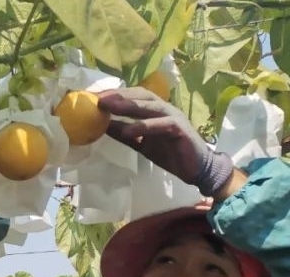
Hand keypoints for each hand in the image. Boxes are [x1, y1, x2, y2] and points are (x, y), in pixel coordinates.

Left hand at [97, 87, 234, 196]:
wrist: (196, 169)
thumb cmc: (170, 154)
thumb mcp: (140, 143)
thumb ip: (124, 133)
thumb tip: (102, 125)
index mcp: (155, 111)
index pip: (133, 96)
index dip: (115, 95)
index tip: (94, 97)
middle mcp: (164, 109)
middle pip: (140, 96)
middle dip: (119, 95)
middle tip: (98, 98)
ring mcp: (173, 117)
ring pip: (149, 106)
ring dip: (128, 105)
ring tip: (108, 106)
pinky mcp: (179, 129)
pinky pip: (160, 125)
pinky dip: (144, 126)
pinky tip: (128, 131)